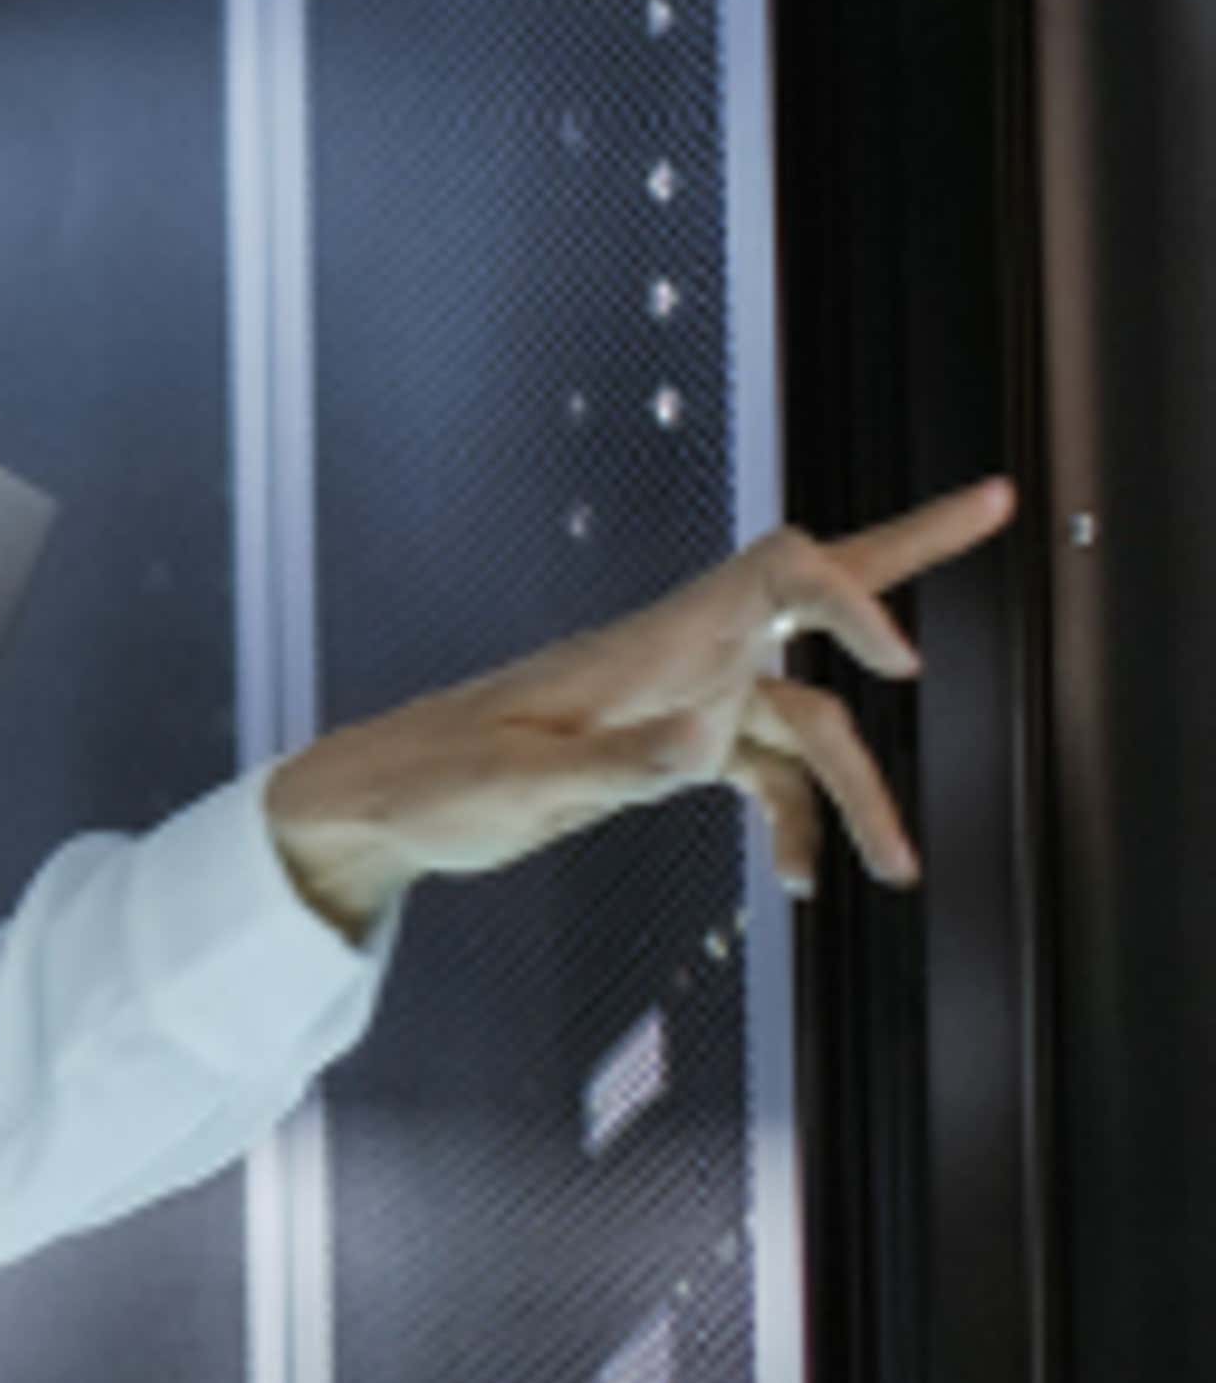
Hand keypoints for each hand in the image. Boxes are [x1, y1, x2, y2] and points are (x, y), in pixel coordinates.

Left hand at [262, 477, 1017, 937]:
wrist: (379, 803)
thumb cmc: (433, 783)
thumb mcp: (517, 786)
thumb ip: (616, 764)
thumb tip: (705, 745)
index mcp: (647, 645)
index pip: (775, 574)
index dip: (848, 595)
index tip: (899, 659)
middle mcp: (677, 658)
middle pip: (812, 594)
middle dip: (910, 552)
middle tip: (1003, 500)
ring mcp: (677, 701)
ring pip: (805, 724)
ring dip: (858, 794)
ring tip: (898, 873)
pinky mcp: (664, 749)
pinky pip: (761, 773)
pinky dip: (793, 822)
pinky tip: (799, 883)